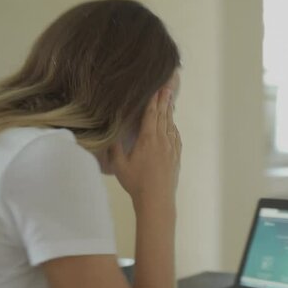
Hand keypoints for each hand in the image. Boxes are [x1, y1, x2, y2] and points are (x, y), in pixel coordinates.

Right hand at [111, 88, 180, 212]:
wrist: (157, 199)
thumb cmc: (136, 182)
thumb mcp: (119, 165)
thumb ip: (115, 148)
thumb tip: (111, 135)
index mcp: (148, 138)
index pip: (151, 114)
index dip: (154, 100)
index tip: (157, 88)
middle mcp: (162, 140)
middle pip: (163, 116)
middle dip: (164, 101)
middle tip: (167, 88)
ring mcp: (171, 148)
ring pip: (171, 126)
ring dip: (169, 113)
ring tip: (169, 102)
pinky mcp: (176, 157)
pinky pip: (176, 138)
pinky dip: (174, 128)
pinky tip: (173, 126)